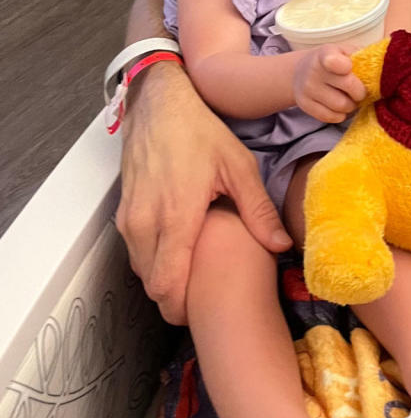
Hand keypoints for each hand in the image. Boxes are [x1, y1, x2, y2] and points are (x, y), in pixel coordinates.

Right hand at [117, 64, 290, 324]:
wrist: (159, 105)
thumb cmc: (200, 132)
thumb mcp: (239, 167)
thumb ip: (257, 210)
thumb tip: (281, 246)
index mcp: (176, 217)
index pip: (168, 284)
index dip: (183, 307)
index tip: (204, 312)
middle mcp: (145, 223)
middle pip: (153, 286)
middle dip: (176, 299)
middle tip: (206, 298)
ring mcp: (129, 218)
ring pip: (141, 271)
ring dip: (164, 280)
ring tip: (196, 277)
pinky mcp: (122, 212)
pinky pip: (135, 251)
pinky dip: (153, 261)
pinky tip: (179, 253)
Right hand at [293, 45, 366, 121]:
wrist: (301, 72)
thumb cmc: (333, 61)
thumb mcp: (345, 52)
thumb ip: (362, 56)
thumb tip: (386, 64)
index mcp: (325, 54)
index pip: (333, 61)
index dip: (344, 66)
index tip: (349, 67)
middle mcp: (313, 71)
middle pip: (348, 86)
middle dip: (360, 91)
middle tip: (360, 90)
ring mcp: (307, 89)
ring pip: (342, 106)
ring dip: (352, 105)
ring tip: (350, 98)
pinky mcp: (305, 105)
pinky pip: (331, 117)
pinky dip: (341, 115)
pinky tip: (340, 107)